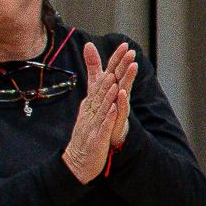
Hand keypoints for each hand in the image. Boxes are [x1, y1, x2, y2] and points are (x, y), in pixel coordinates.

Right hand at [62, 41, 137, 181]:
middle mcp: (92, 107)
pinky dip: (108, 116)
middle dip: (117, 69)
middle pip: (106, 85)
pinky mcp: (97, 137)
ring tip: (120, 76)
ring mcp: (94, 122)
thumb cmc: (87, 130)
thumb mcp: (90, 105)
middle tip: (128, 53)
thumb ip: (95, 86)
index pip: (105, 75)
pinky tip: (115, 108)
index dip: (114, 61)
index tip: (125, 45)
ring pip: (104, 103)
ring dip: (112, 89)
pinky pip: (103, 126)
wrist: (77, 159)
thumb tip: (95, 72)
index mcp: (93, 100)